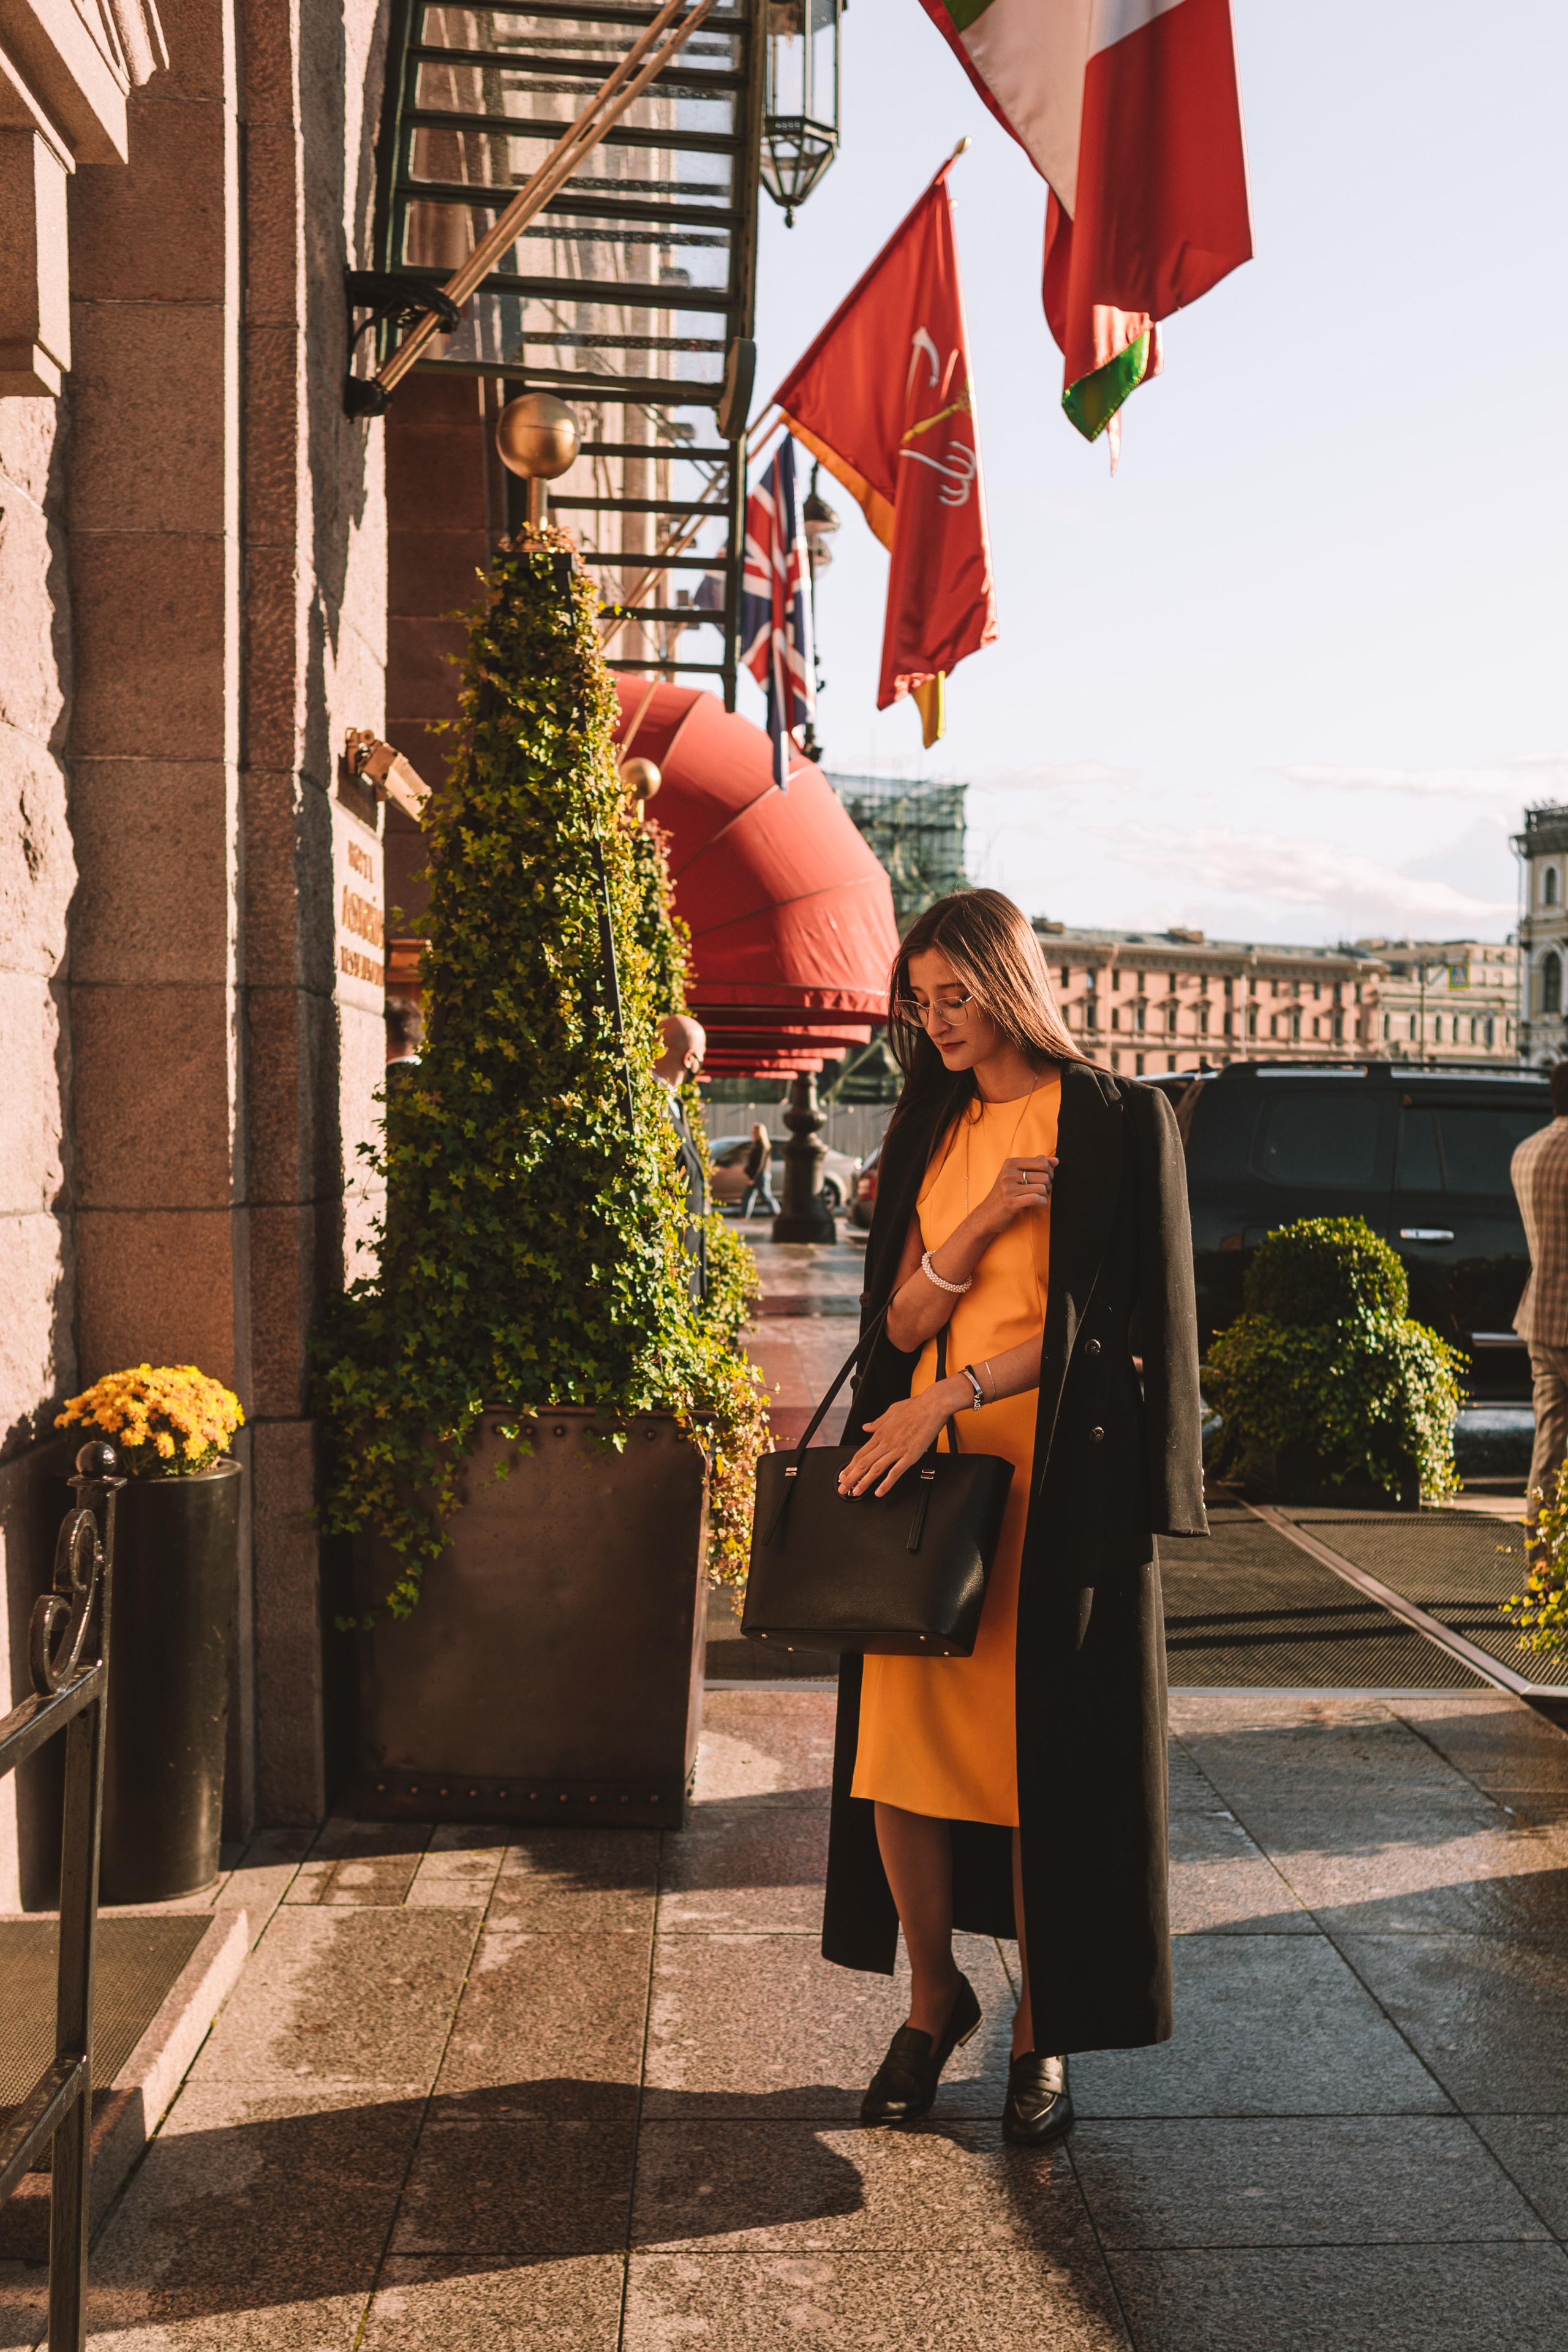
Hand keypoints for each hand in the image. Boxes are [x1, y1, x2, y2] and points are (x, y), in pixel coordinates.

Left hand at [837, 1381, 964, 1498]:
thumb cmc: (915, 1406)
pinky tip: (879, 1492)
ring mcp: (897, 1449)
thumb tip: (866, 1427)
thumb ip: (877, 1422)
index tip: (843, 1475)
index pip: (860, 1453)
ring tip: (855, 1492)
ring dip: (864, 1482)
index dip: (850, 1466)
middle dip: (851, 1477)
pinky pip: (896, 1472)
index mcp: (881, 1433)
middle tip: (842, 1489)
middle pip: (863, 1463)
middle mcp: (886, 1442)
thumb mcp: (891, 1411)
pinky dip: (886, 1483)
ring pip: (875, 1469)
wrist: (933, 1405)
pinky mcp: (910, 1455)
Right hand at [976, 1154, 1056, 1236]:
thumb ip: (1035, 1165)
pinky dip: (1042, 1202)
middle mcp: (1008, 1173)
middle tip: (1042, 1191)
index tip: (1046, 1179)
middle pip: (1044, 1176)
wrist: (987, 1214)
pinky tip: (1039, 1204)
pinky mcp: (1010, 1202)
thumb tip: (1055, 1160)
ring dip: (1045, 1195)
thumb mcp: (1016, 1175)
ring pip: (1042, 1188)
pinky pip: (1036, 1199)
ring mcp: (1008, 1188)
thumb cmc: (1005, 1194)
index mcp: (1010, 1163)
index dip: (1049, 1172)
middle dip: (1048, 1185)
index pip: (1041, 1162)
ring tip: (1039, 1198)